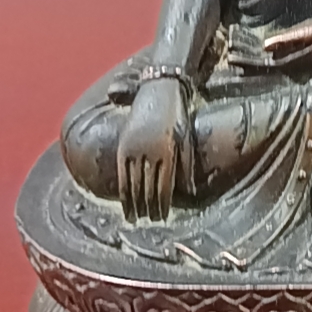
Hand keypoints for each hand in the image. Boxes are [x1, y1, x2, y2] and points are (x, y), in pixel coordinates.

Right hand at [117, 78, 193, 220]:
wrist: (159, 90)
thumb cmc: (178, 116)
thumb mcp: (186, 139)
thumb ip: (186, 166)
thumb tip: (189, 192)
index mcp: (166, 152)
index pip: (163, 186)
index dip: (162, 204)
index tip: (161, 217)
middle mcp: (148, 151)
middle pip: (146, 187)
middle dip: (148, 207)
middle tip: (150, 221)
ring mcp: (133, 147)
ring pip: (132, 182)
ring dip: (133, 202)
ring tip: (135, 218)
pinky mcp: (123, 144)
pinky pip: (121, 171)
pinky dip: (122, 188)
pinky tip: (124, 200)